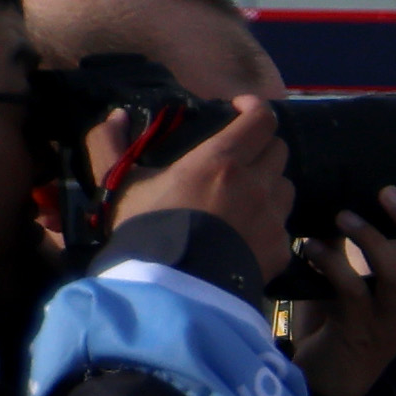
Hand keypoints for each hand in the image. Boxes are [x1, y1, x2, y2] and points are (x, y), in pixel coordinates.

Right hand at [107, 98, 296, 283]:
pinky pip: (283, 226)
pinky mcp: (281, 249)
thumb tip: (115, 115)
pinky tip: (245, 233)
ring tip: (243, 194)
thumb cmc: (145, 229)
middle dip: (261, 145)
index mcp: (222, 161)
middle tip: (239, 154)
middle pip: (278, 149)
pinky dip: (268, 223)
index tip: (240, 108)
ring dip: (269, 183)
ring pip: (285, 186)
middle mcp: (256, 184)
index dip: (255, 107)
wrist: (171, 288)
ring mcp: (273, 218)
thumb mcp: (119, 185)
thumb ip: (109, 145)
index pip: (262, 119)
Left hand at [281, 185, 395, 395]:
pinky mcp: (360, 332)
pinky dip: (330, 263)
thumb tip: (349, 206)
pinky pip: (351, 290)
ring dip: (371, 240)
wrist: (328, 382)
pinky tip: (310, 249)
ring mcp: (389, 321)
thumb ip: (361, 253)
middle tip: (387, 192)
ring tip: (344, 216)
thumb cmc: (341, 327)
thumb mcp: (358, 286)